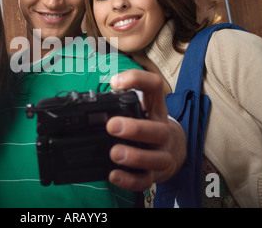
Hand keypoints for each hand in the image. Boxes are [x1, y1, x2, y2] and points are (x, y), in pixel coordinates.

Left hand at [107, 69, 185, 190]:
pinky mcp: (155, 175)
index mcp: (156, 109)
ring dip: (135, 156)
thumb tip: (89, 102)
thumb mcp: (140, 110)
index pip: (154, 87)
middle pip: (157, 129)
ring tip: (114, 153)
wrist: (173, 150)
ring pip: (156, 158)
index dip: (137, 80)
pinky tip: (114, 175)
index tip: (115, 82)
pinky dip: (130, 180)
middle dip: (135, 128)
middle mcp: (162, 131)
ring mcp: (161, 154)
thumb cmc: (147, 126)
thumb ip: (119, 104)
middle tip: (111, 125)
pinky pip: (145, 181)